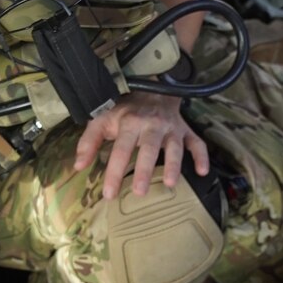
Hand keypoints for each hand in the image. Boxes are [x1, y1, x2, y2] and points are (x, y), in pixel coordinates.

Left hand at [72, 93, 208, 200]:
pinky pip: (197, 143)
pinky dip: (202, 156)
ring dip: (174, 165)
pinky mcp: (186, 131)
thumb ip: (89, 141)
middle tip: (139, 192)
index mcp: (130, 123)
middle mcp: (152, 125)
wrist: (152, 88)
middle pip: (149, 149)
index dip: (114, 171)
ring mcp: (171, 128)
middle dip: (145, 170)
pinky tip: (203, 172)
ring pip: (174, 147)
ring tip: (171, 184)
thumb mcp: (102, 119)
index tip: (109, 194)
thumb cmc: (124, 109)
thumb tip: (78, 166)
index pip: (121, 149)